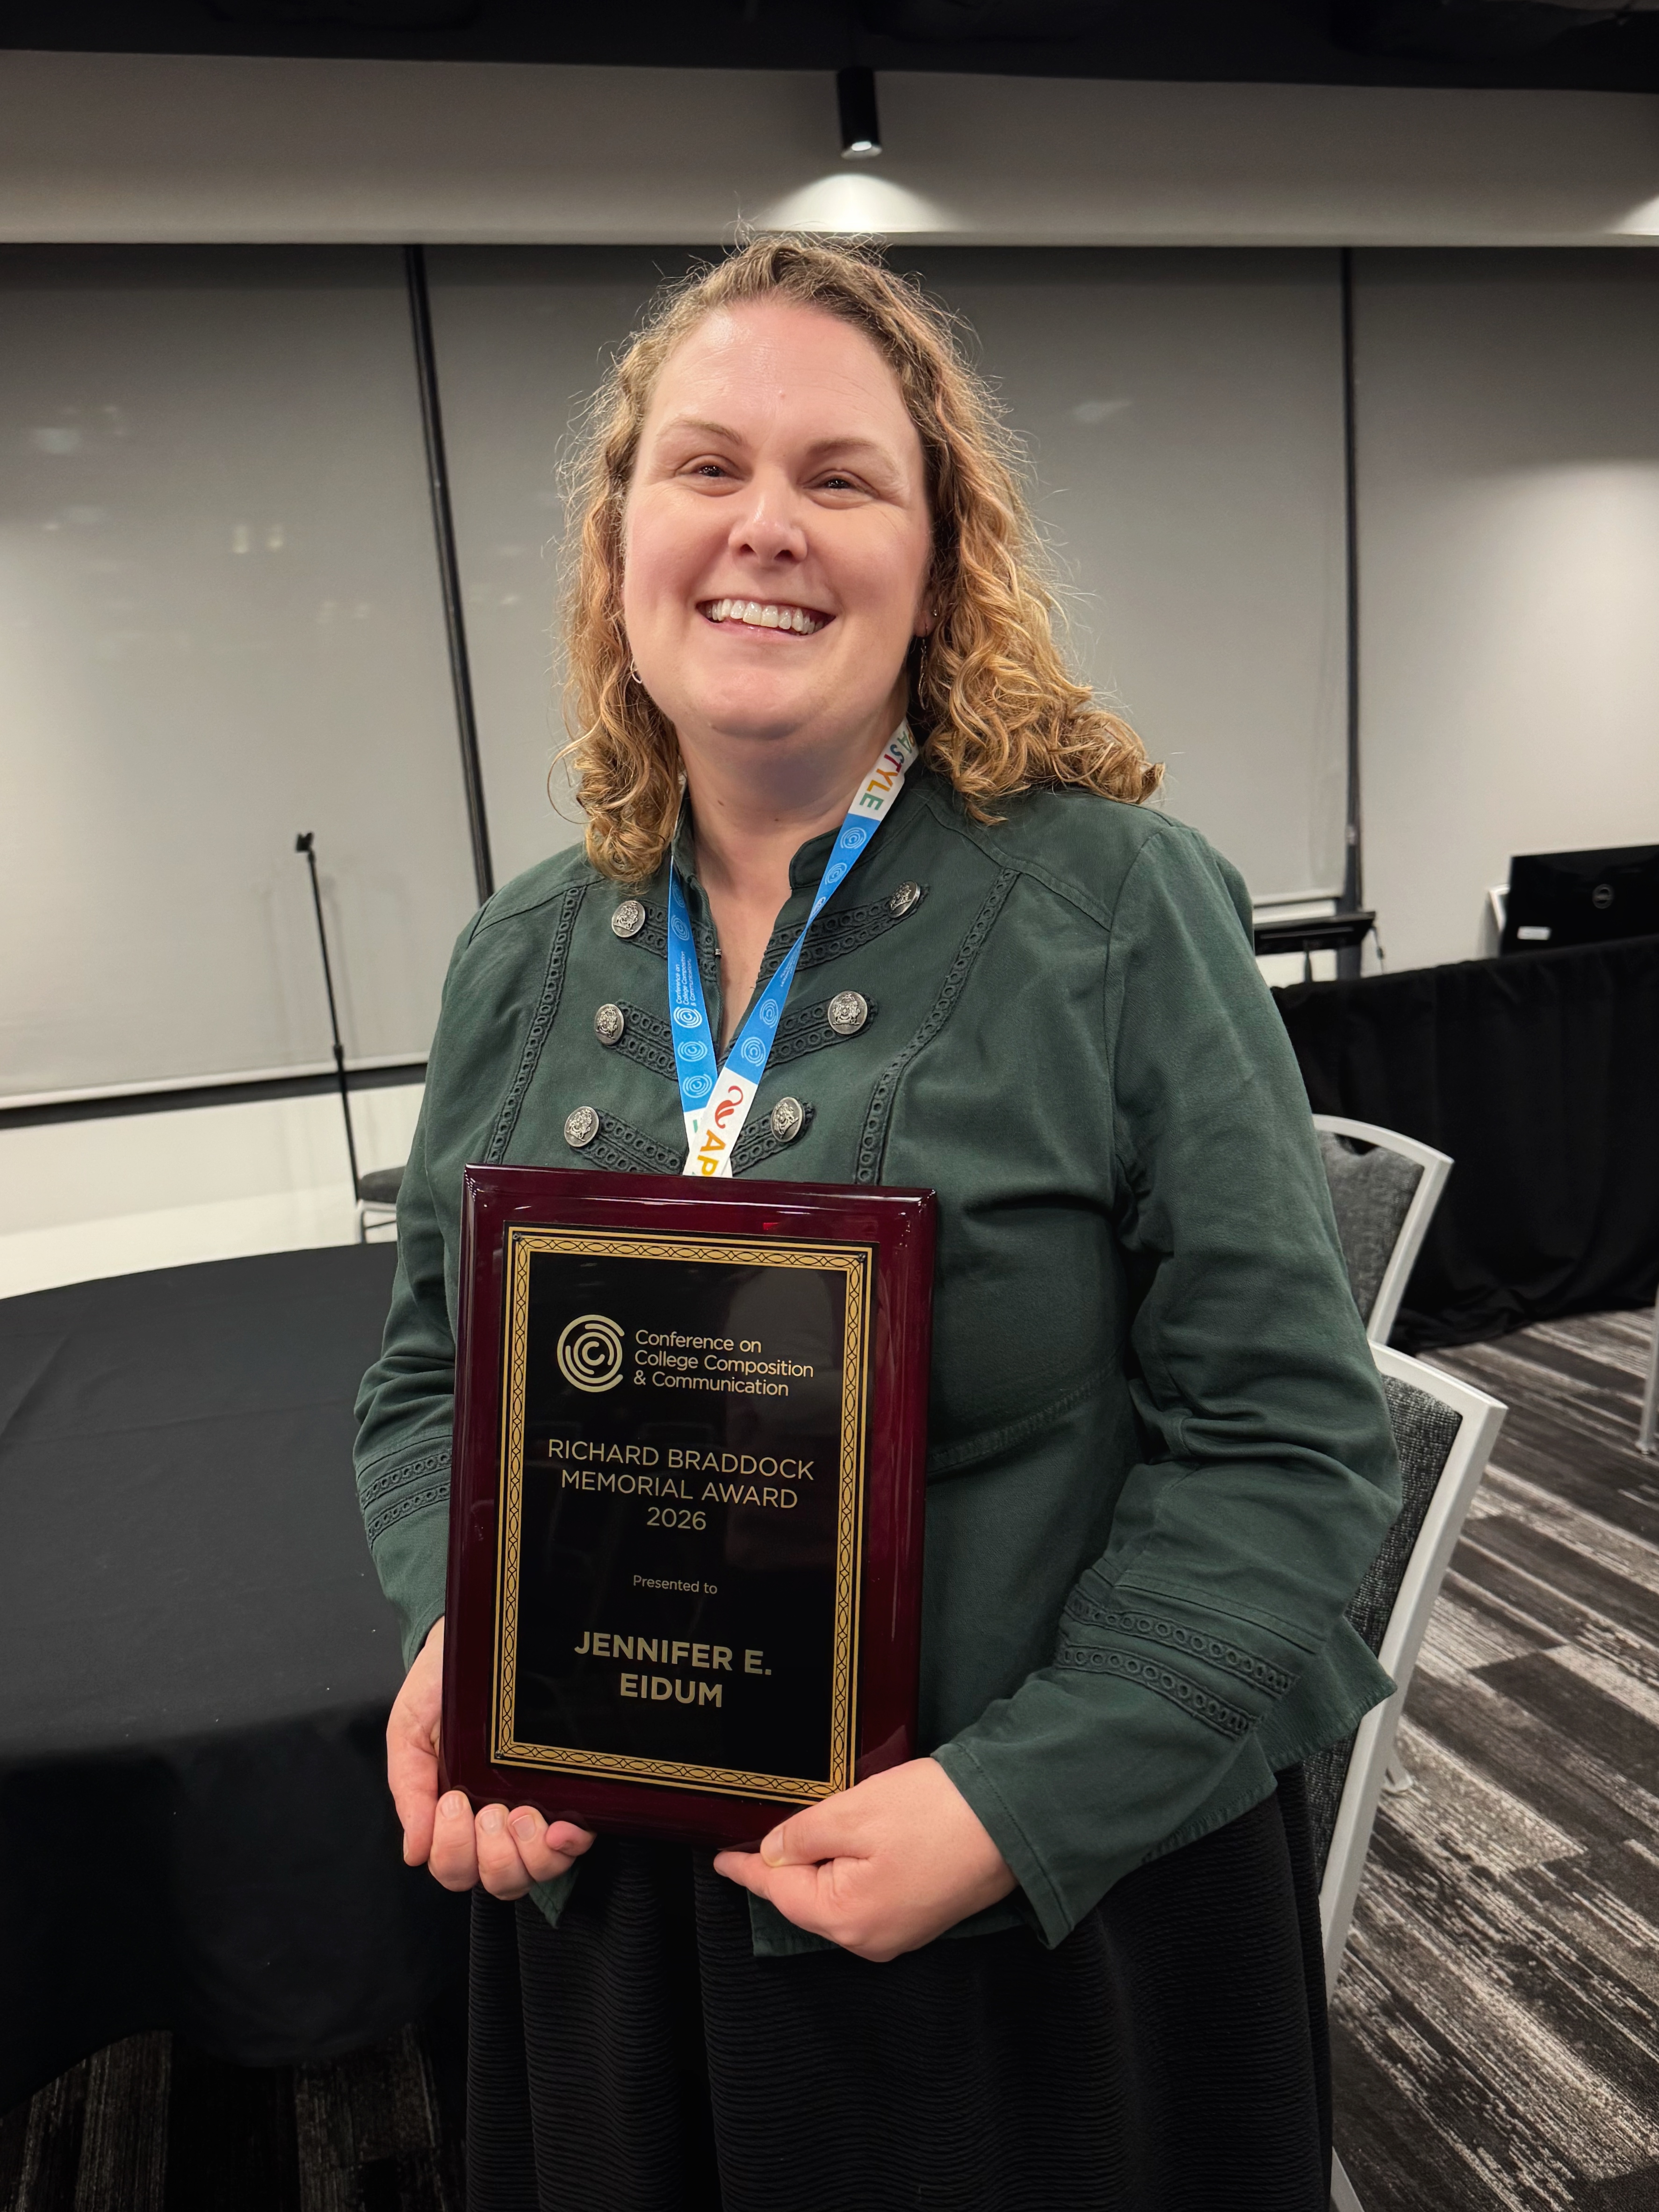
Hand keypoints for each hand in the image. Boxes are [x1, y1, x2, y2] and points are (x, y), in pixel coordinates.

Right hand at [386, 1616, 596, 1899]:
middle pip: (497, 1881)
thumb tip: (414, 1852)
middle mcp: (495, 1823)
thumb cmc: (439, 1688)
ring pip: (534, 1871)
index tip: (454, 1801)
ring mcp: (533, 1812)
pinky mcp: (567, 1794)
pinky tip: (565, 1826)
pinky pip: (573, 1842)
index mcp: (453, 1816)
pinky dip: (569, 1844)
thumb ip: (409, 1789)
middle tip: (488, 1808)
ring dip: (527, 1853)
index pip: (453, 1869)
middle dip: (491, 1856)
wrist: (474, 1641)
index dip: (453, 1852)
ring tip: (523, 1811)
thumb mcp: (410, 1732)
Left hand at [712, 1757, 1013, 1961]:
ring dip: (820, 1865)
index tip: (720, 1859)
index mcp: (847, 1918)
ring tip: (806, 1830)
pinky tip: (849, 1843)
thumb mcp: (853, 1812)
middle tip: (763, 1831)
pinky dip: (849, 1870)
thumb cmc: (935, 1813)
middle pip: (807, 1900)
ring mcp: (899, 1932)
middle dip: (784, 1867)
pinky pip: (866, 1896)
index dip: (747, 1870)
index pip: (779, 1892)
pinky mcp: (921, 1915)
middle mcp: (871, 1939)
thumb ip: (802, 1835)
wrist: (1014, 1818)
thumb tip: (773, 1853)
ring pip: (838, 1897)